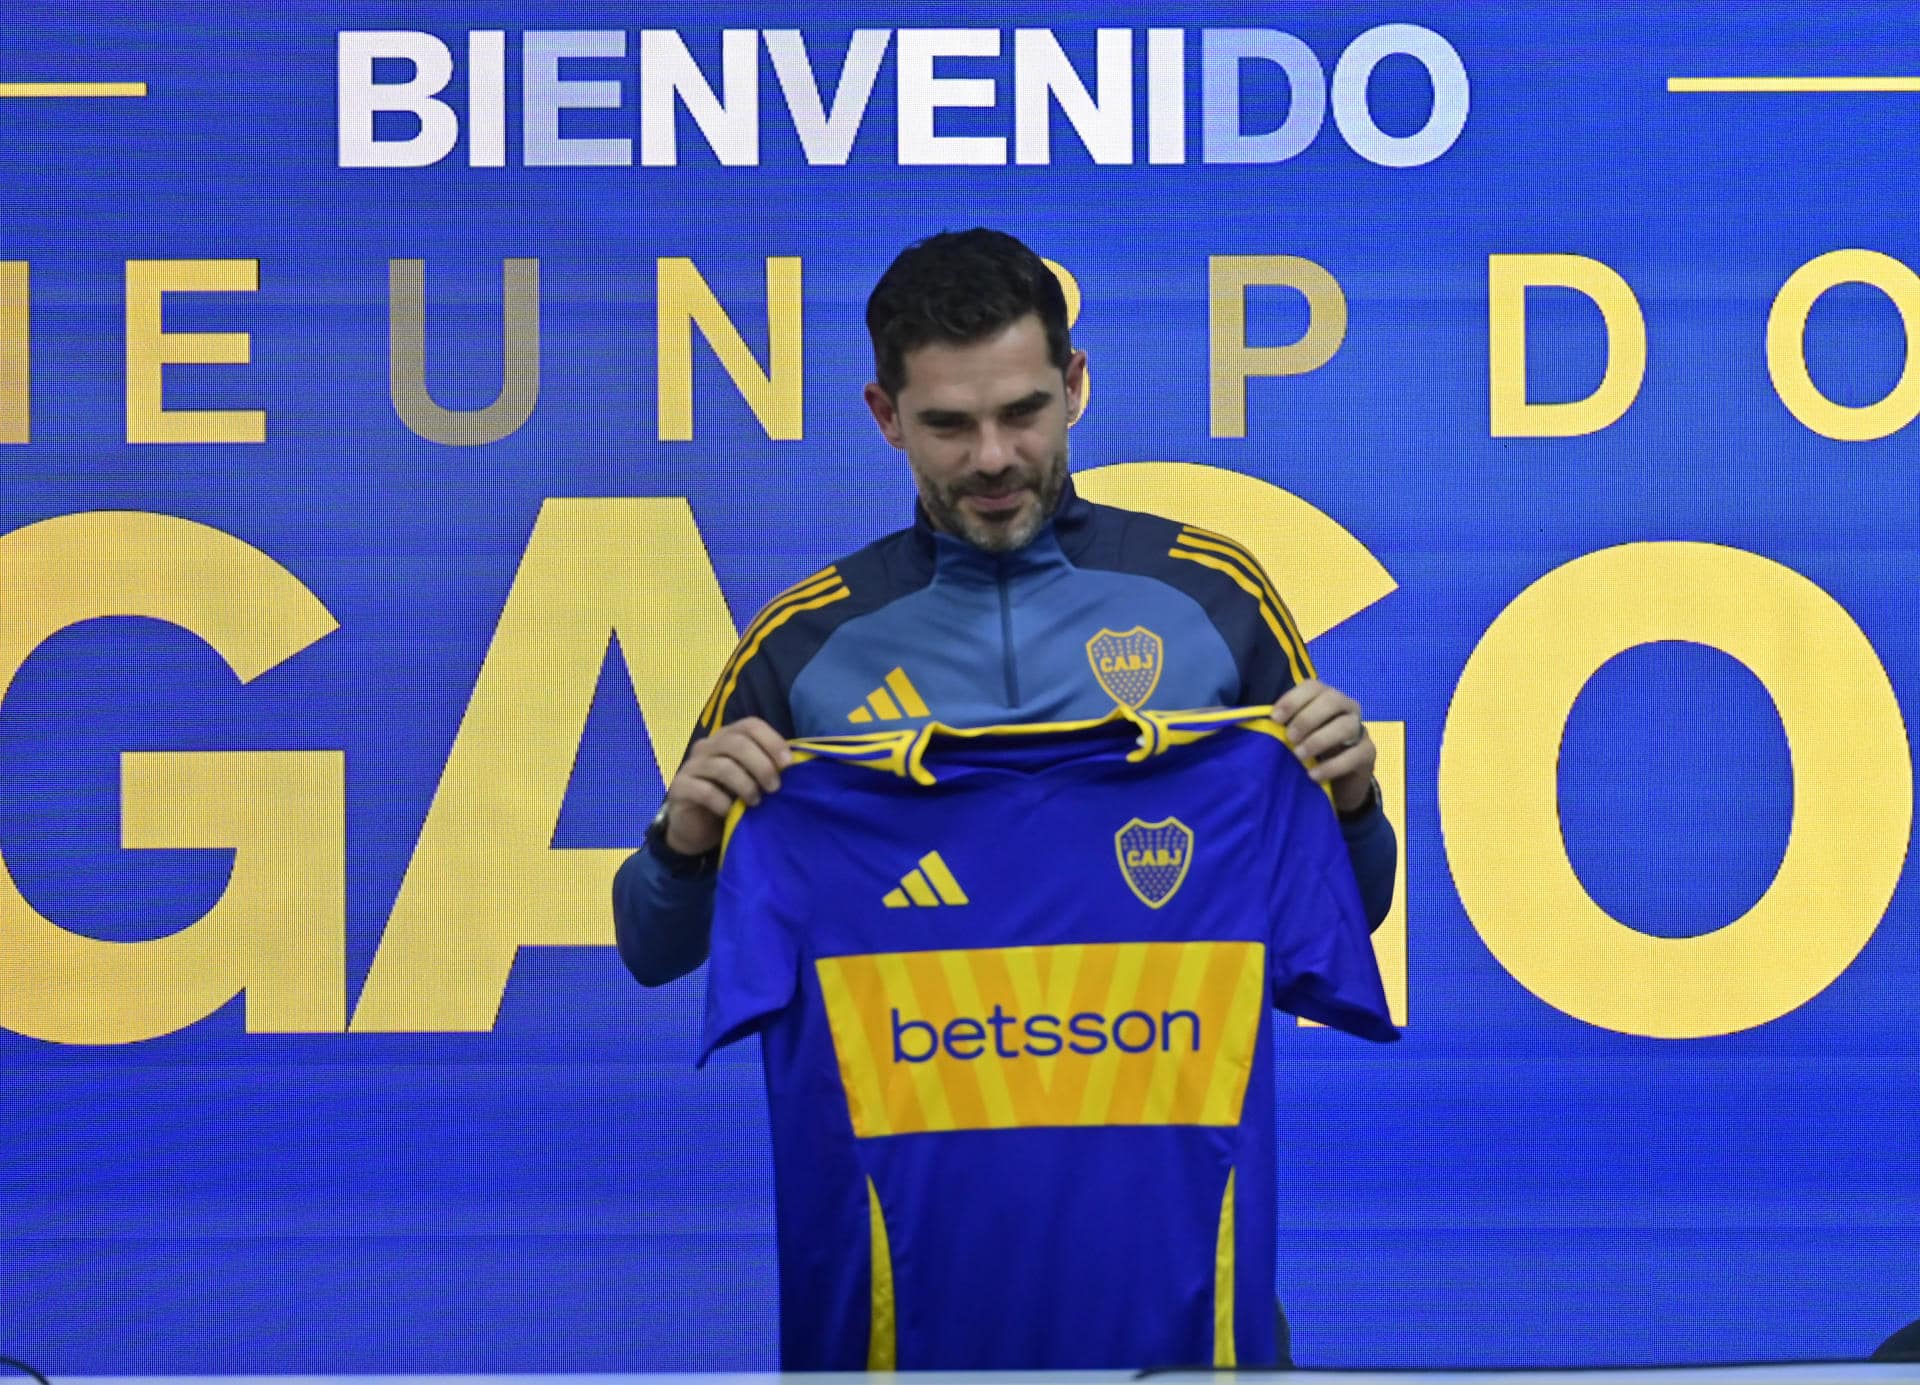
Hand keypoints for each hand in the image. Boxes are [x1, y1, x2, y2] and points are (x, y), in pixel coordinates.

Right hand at [661, 717, 791, 855]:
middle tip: (774, 787)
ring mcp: (691, 766)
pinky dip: (722, 802)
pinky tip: (730, 812)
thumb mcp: (752, 779)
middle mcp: (707, 746)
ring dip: (745, 785)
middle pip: (736, 743)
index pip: (750, 725)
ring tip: (756, 802)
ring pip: (722, 767)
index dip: (771, 740)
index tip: (788, 763)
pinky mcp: (679, 788)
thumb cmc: (731, 798)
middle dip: (761, 765)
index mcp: (727, 737)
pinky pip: (703, 790)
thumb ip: (768, 766)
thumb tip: (797, 762)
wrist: (697, 827)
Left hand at [1270, 680, 1374, 815]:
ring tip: (1299, 755)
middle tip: (1289, 738)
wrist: (1339, 781)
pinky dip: (1332, 765)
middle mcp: (1346, 708)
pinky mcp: (1368, 753)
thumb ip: (1277, 724)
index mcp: (1325, 697)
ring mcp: (1360, 729)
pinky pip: (1355, 754)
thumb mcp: (1293, 735)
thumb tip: (1239, 717)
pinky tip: (1313, 774)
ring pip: (1347, 725)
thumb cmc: (1311, 751)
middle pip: (1332, 700)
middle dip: (1307, 718)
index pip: (1313, 687)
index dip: (1293, 699)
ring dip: (1320, 739)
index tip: (1275, 718)